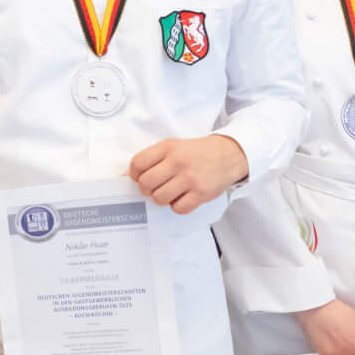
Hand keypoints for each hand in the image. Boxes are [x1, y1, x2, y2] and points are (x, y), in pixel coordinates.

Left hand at [129, 135, 249, 213]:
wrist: (227, 155)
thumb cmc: (196, 152)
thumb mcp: (173, 147)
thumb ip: (152, 159)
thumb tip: (126, 177)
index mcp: (168, 147)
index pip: (138, 163)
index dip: (134, 174)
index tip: (140, 177)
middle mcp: (178, 161)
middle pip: (146, 184)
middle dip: (146, 189)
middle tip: (154, 187)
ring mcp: (190, 178)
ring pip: (159, 198)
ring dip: (161, 198)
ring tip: (170, 192)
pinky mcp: (201, 193)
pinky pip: (178, 208)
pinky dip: (177, 206)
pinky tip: (183, 197)